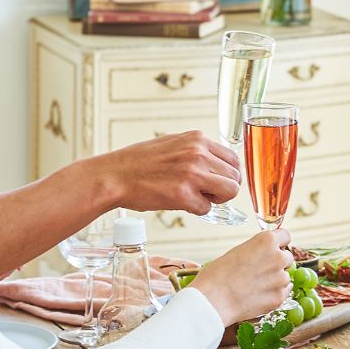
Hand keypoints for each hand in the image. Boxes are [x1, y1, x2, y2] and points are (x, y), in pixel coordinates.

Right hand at [96, 132, 238, 215]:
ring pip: (229, 192)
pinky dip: (196, 209)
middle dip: (224, 189)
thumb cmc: (139, 162)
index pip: (233, 159)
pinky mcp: (183, 195)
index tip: (218, 181)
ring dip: (215, 199)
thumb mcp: (173, 143)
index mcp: (197, 139)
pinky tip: (180, 202)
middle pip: (234, 177)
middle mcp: (198, 153)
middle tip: (207, 193)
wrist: (115, 175)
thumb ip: (197, 150)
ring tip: (197, 197)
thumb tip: (219, 164)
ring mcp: (192, 174)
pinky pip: (207, 208)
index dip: (227, 174)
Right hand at [188, 230, 293, 325]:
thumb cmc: (218, 275)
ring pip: (285, 276)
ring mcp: (281, 278)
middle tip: (260, 271)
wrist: (214, 300)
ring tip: (255, 286)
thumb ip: (256, 250)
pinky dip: (274, 294)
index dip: (278, 243)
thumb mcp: (237, 251)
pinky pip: (283, 292)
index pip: (285, 236)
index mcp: (266, 241)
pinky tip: (258, 295)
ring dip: (275, 280)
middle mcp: (278, 257)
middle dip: (277, 263)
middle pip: (287, 257)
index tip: (274, 248)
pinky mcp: (280, 296)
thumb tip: (263, 255)